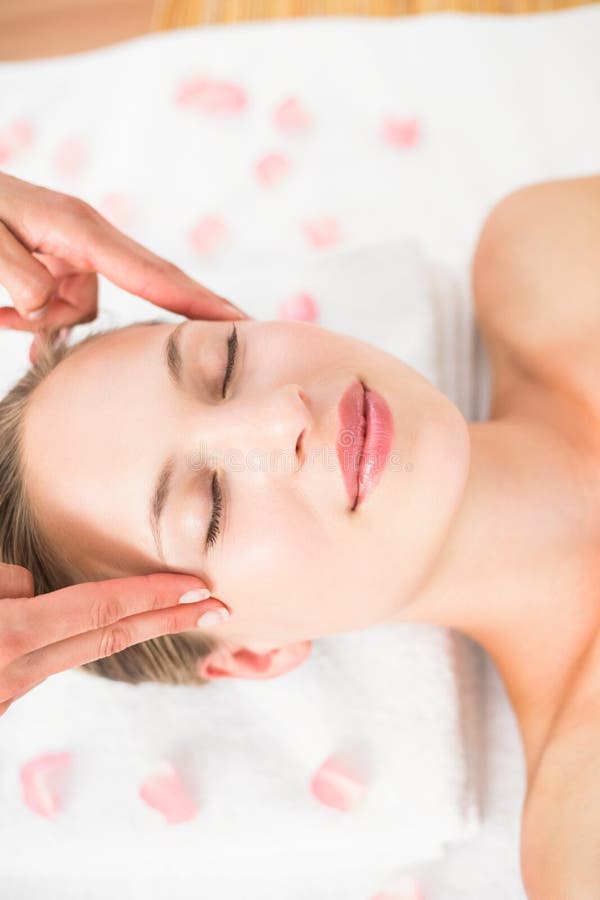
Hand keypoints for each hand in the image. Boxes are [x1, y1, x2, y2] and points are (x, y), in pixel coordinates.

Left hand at [0, 172, 248, 363]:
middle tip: (241, 326)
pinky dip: (35, 319)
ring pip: (85, 310)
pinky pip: (62, 307)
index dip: (198, 303)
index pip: (153, 275)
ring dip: (47, 324)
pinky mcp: (59, 262)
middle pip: (152, 283)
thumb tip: (53, 311)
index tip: (238, 321)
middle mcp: (87, 239)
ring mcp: (74, 252)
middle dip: (185, 310)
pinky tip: (4, 315)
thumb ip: (24, 278)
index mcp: (79, 229)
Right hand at [0, 562, 229, 715]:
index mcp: (12, 635)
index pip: (102, 608)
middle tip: (217, 608)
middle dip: (168, 620)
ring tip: (10, 607)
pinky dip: (24, 641)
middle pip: (111, 638)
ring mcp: (7, 696)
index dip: (154, 595)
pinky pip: (29, 658)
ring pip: (63, 647)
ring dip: (69, 624)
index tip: (198, 588)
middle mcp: (17, 672)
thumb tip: (34, 587)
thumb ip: (10, 585)